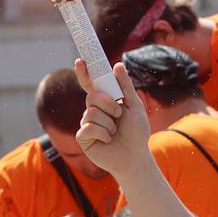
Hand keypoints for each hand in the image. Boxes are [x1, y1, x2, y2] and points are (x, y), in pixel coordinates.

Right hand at [74, 60, 151, 176]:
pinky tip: (108, 140)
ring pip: (92, 113)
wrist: (135, 156)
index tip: (81, 60)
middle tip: (119, 115)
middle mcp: (93, 111)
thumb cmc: (136, 133)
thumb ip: (125, 87)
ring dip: (109, 123)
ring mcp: (86, 123)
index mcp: (104, 102)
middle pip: (93, 97)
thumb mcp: (135, 106)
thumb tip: (117, 65)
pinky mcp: (83, 137)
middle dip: (110, 105)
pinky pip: (89, 128)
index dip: (85, 72)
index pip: (91, 84)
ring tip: (115, 132)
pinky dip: (103, 134)